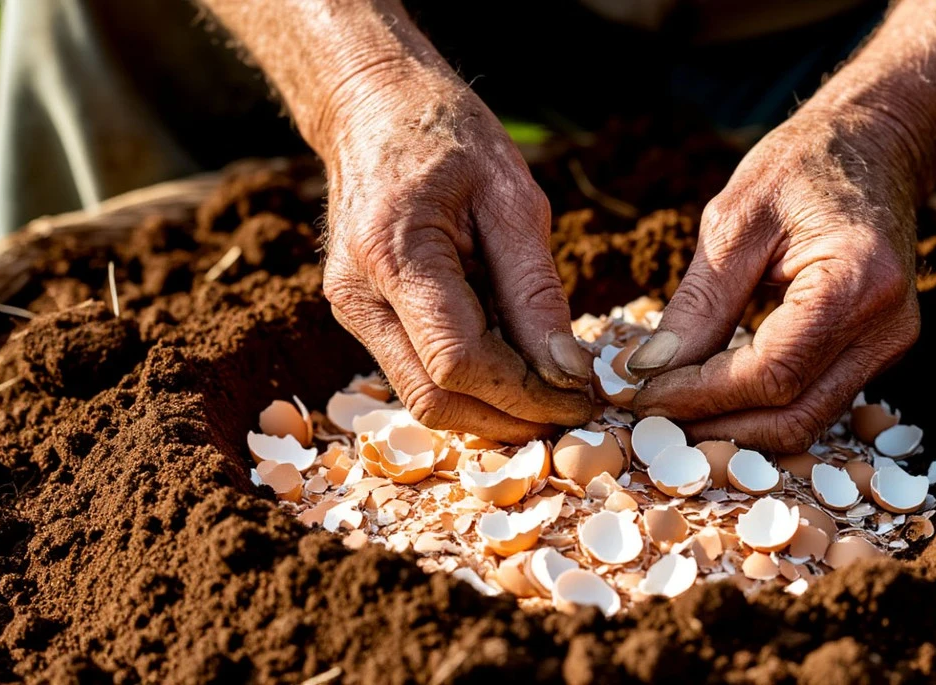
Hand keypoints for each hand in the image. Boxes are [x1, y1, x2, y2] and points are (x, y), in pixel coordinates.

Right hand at [321, 75, 592, 442]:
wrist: (379, 112)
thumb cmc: (452, 141)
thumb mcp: (514, 200)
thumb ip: (536, 291)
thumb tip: (567, 372)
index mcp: (394, 256)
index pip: (459, 362)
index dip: (525, 393)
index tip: (582, 395)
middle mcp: (359, 296)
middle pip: (436, 399)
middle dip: (511, 416)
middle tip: (574, 407)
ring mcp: (353, 312)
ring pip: (425, 398)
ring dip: (493, 407)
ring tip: (552, 387)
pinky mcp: (363, 319)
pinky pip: (419, 373)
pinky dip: (472, 383)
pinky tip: (515, 361)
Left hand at [630, 108, 920, 452]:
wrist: (870, 149)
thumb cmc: (800, 169)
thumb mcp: (734, 222)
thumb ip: (697, 304)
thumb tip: (647, 372)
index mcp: (856, 283)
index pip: (770, 373)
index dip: (700, 395)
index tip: (641, 396)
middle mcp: (886, 328)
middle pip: (792, 415)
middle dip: (714, 426)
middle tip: (649, 419)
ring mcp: (888, 347)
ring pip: (806, 423)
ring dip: (735, 429)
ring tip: (672, 413)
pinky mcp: (876, 355)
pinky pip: (815, 403)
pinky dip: (760, 411)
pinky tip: (712, 398)